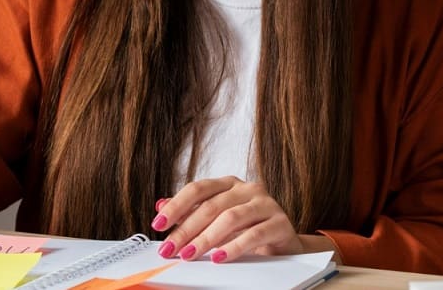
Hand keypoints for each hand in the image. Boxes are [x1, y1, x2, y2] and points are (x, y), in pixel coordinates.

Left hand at [150, 177, 306, 262]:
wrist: (284, 243)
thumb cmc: (248, 228)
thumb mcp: (217, 219)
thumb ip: (191, 211)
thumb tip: (161, 205)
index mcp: (229, 184)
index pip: (198, 189)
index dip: (176, 205)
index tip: (158, 224)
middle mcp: (247, 189)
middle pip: (211, 206)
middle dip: (186, 229)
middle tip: (170, 248)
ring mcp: (265, 204)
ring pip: (230, 218)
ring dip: (206, 239)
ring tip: (190, 254)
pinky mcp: (279, 223)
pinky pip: (254, 234)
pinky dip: (234, 247)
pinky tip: (219, 257)